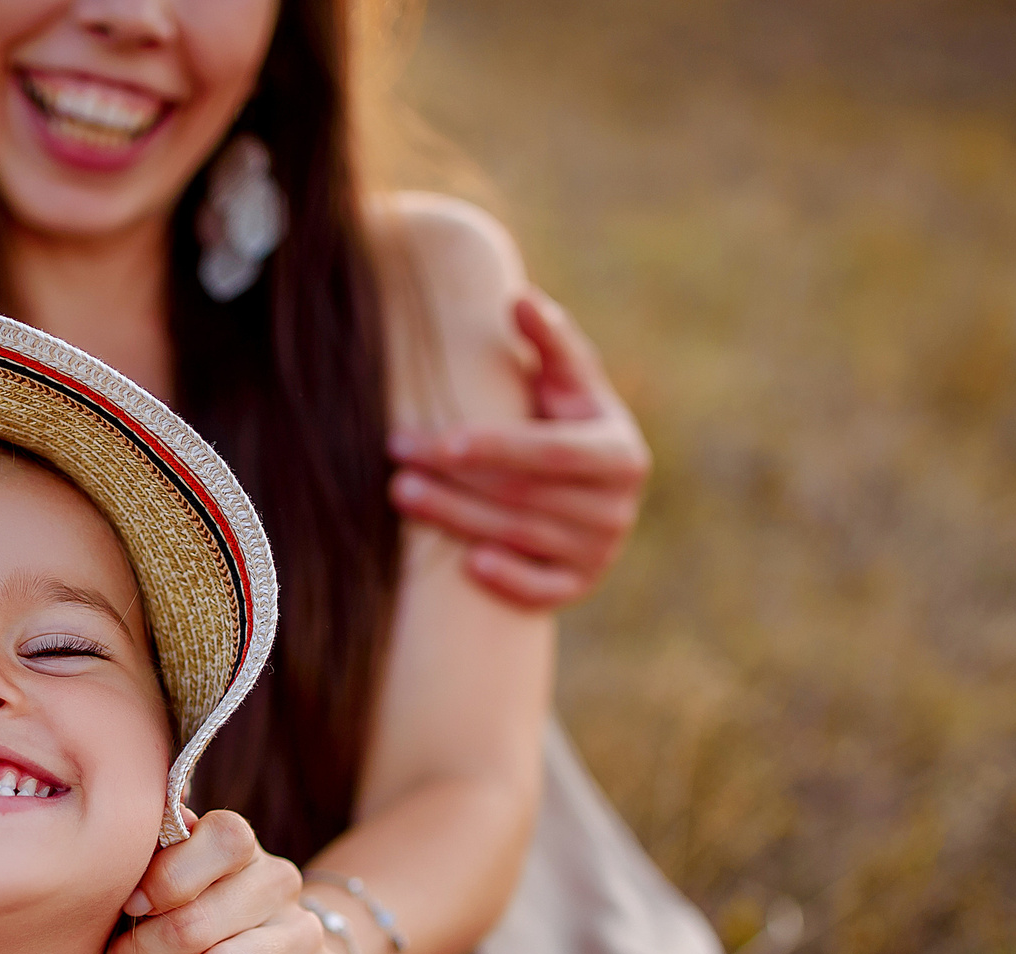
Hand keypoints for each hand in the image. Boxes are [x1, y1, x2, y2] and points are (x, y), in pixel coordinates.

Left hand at [108, 810, 354, 953]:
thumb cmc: (189, 923)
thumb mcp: (162, 888)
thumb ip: (149, 859)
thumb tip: (143, 825)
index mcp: (237, 846)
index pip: (223, 838)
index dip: (166, 877)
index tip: (130, 907)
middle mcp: (279, 881)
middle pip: (197, 923)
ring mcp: (308, 932)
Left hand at [388, 286, 649, 609]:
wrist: (589, 489)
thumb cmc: (565, 419)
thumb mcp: (567, 382)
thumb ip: (549, 343)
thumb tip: (519, 300)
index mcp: (619, 453)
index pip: (553, 453)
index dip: (499, 446)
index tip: (445, 438)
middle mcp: (617, 508)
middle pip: (524, 496)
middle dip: (456, 477)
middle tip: (396, 457)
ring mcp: (600, 552)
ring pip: (519, 537)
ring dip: (456, 518)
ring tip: (399, 493)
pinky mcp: (578, 586)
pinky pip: (542, 592)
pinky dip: (508, 579)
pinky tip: (468, 564)